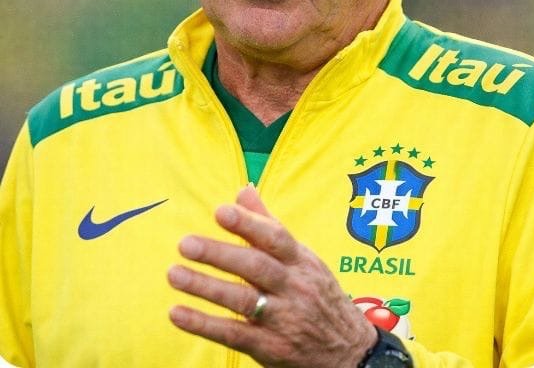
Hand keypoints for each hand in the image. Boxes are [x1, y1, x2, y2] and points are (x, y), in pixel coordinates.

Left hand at [168, 185, 376, 366]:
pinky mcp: (270, 348)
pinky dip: (204, 325)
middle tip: (185, 243)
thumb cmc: (319, 295)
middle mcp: (294, 288)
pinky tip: (178, 313)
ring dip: (205, 287)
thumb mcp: (304, 258)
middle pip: (255, 267)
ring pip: (242, 301)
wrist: (350, 353)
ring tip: (174, 274)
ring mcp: (283, 320)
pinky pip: (234, 335)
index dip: (248, 224)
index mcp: (301, 261)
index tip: (220, 211)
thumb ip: (268, 224)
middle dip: (219, 254)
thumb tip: (243, 190)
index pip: (275, 238)